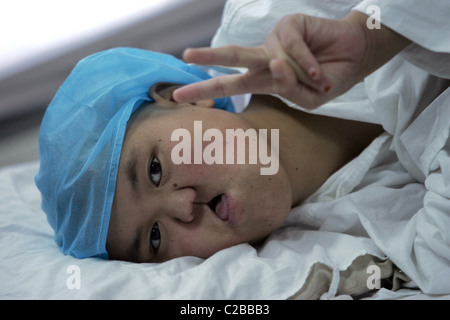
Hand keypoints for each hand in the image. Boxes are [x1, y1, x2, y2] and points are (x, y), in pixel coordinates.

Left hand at [173, 11, 409, 108]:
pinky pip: (291, 50)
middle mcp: (265, 58)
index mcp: (264, 78)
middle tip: (185, 58)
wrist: (356, 57)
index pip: (231, 85)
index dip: (206, 89)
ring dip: (296, 76)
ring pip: (268, 57)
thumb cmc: (328, 80)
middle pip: (233, 58)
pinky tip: (318, 70)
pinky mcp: (289, 25)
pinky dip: (306, 64)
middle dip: (209, 58)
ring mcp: (275, 41)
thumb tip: (275, 64)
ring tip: (317, 78)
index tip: (179, 95)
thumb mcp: (308, 98)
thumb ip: (289, 89)